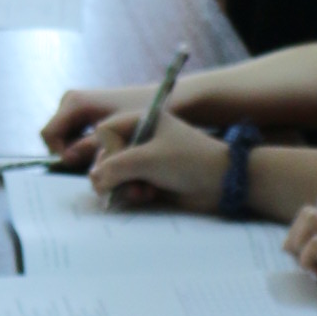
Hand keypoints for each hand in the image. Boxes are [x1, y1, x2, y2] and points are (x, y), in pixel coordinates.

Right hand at [42, 83, 152, 161]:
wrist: (169, 101)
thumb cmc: (145, 116)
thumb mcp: (116, 135)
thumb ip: (89, 147)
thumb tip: (68, 158)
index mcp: (74, 102)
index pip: (49, 135)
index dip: (62, 154)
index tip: (85, 163)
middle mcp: (71, 101)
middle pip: (58, 139)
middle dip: (76, 156)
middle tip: (99, 164)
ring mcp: (78, 107)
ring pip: (69, 141)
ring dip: (86, 155)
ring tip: (109, 161)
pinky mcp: (88, 114)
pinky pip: (78, 138)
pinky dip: (92, 149)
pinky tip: (111, 153)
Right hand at [90, 119, 231, 212]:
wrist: (222, 182)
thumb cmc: (187, 161)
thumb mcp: (147, 159)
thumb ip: (114, 168)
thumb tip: (93, 180)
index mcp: (142, 120)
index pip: (104, 132)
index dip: (106, 151)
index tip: (118, 164)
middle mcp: (141, 137)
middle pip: (107, 155)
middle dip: (114, 173)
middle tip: (126, 184)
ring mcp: (146, 158)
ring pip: (115, 173)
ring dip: (124, 185)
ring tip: (141, 192)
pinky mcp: (151, 177)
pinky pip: (128, 185)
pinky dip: (134, 192)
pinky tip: (148, 195)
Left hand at [281, 201, 316, 311]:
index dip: (315, 237)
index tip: (314, 260)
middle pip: (315, 213)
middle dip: (297, 232)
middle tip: (296, 256)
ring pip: (311, 218)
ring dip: (297, 241)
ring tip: (303, 265)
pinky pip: (316, 245)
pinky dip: (306, 258)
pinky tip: (315, 275)